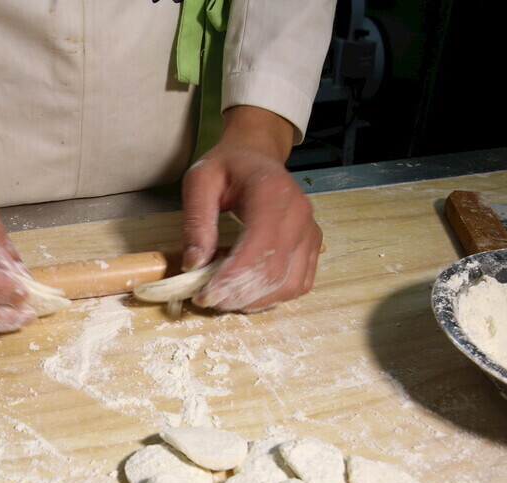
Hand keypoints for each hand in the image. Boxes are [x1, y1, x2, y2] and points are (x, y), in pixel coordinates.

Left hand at [181, 106, 321, 312]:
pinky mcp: (312, 246)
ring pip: (289, 284)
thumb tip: (193, 264)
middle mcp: (299, 214)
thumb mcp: (200, 181)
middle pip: (275, 272)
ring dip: (255, 302)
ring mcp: (310, 232)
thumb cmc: (228, 167)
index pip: (259, 247)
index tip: (204, 295)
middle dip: (238, 296)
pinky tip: (247, 295)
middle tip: (208, 301)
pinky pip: (299, 284)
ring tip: (225, 300)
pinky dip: (273, 297)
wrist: (257, 156)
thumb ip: (196, 221)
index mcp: (272, 192)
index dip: (232, 279)